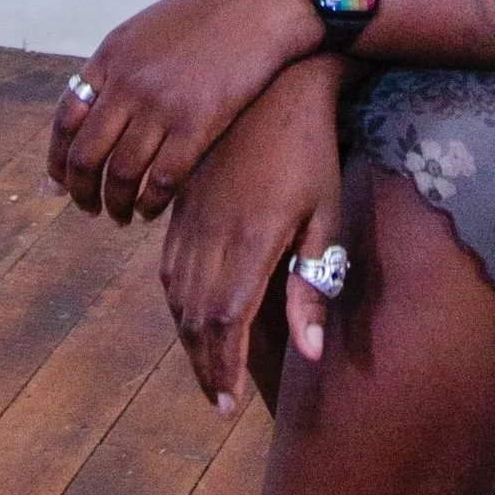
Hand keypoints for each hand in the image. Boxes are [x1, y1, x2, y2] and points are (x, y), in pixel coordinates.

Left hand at [47, 0, 325, 220]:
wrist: (265, 4)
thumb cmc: (215, 14)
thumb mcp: (151, 29)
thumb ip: (122, 65)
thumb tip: (99, 104)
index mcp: (111, 57)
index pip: (65, 120)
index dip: (58, 159)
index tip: (61, 182)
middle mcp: (128, 83)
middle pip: (86, 155)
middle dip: (81, 192)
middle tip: (89, 208)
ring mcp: (161, 105)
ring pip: (121, 174)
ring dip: (116, 204)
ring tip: (122, 216)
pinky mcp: (198, 124)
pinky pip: (161, 180)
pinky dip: (151, 203)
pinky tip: (152, 211)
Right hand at [158, 54, 347, 412]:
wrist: (274, 90)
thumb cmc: (311, 154)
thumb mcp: (324, 217)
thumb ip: (312, 286)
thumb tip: (311, 354)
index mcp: (250, 241)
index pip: (226, 322)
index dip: (224, 367)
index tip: (229, 404)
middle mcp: (211, 236)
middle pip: (197, 318)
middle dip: (206, 365)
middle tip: (218, 402)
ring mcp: (190, 220)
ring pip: (177, 297)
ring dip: (190, 340)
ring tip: (208, 371)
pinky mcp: (183, 208)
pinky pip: (169, 269)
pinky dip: (178, 305)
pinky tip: (191, 320)